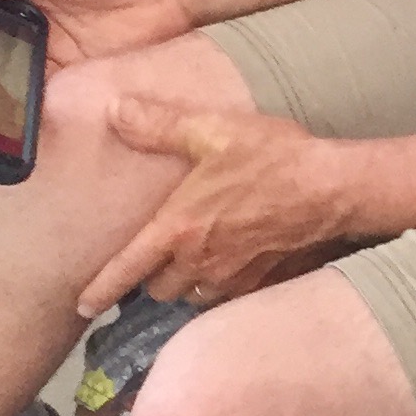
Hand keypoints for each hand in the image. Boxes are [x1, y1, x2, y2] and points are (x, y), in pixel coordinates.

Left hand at [78, 100, 352, 315]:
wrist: (332, 188)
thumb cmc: (272, 157)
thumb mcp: (213, 131)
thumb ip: (160, 125)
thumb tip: (114, 110)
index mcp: (178, 229)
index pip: (126, 271)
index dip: (100, 291)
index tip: (82, 306)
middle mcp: (199, 262)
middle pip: (160, 290)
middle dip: (154, 278)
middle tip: (158, 258)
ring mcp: (232, 278)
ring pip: (194, 297)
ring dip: (189, 284)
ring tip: (194, 263)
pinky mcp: (261, 283)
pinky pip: (230, 296)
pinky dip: (223, 285)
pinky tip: (233, 264)